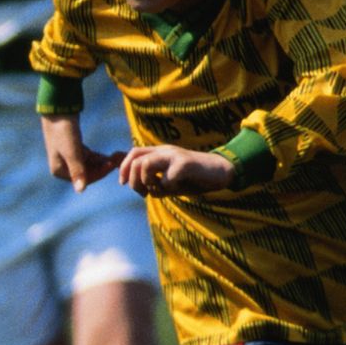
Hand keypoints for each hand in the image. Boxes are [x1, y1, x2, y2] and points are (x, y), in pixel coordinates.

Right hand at [41, 115, 122, 190]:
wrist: (58, 111)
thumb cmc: (64, 131)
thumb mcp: (72, 151)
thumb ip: (77, 171)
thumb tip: (80, 191)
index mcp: (60, 171)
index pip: (85, 179)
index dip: (100, 173)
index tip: (113, 164)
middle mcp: (63, 168)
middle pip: (89, 173)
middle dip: (104, 167)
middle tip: (120, 158)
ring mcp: (68, 159)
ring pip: (91, 165)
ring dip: (104, 161)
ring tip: (119, 155)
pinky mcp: (73, 151)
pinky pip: (89, 158)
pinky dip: (100, 157)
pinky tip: (111, 154)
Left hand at [119, 145, 236, 197]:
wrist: (223, 172)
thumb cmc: (195, 179)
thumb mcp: (171, 183)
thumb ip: (155, 184)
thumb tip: (142, 191)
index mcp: (160, 153)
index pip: (133, 154)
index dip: (123, 168)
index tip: (123, 184)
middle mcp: (165, 151)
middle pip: (135, 161)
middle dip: (133, 181)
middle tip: (143, 193)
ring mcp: (175, 155)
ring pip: (145, 165)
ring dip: (147, 182)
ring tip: (160, 189)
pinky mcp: (185, 163)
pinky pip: (167, 178)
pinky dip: (168, 187)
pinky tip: (178, 188)